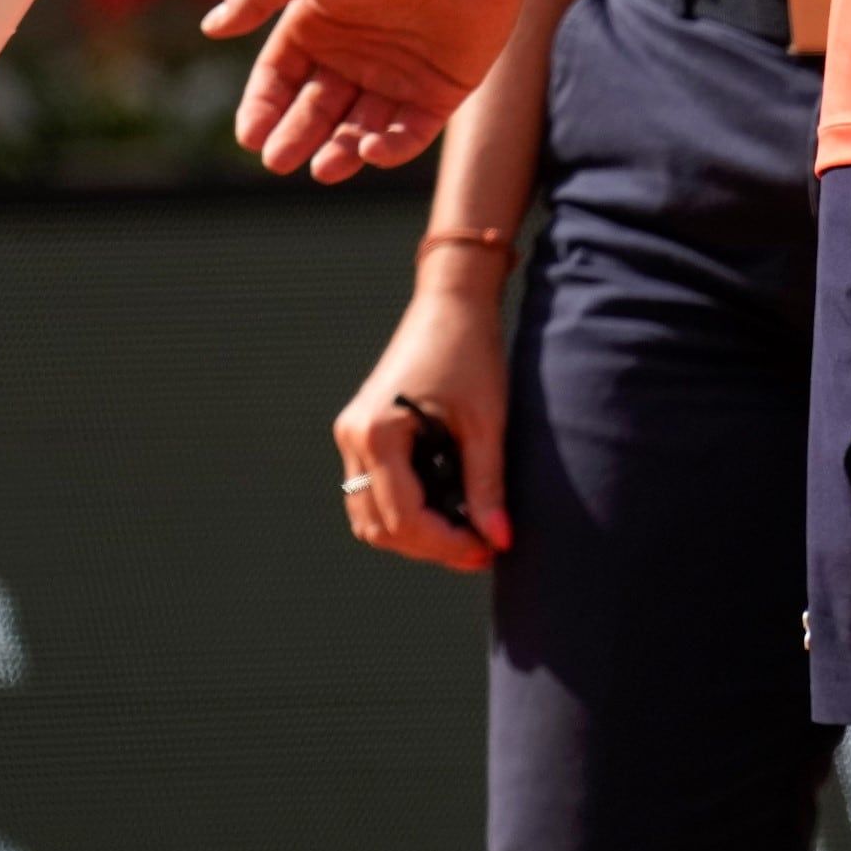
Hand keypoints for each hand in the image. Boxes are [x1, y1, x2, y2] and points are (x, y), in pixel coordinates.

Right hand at [199, 0, 536, 179]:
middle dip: (295, 137)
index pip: (279, 77)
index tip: (250, 137)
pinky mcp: (443, 89)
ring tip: (325, 167)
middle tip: (279, 161)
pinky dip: (391, 148)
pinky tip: (371, 151)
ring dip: (341, 150)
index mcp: (319, 23)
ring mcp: (399, 73)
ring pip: (360, 128)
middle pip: (315, 109)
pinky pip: (411, 132)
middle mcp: (355, 53)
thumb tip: (211, 27)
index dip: (263, 107)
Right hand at [334, 267, 512, 571]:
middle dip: (430, 546)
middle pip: (380, 527)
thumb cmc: (472, 352)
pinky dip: (406, 509)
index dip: (447, 544)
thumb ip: (488, 485)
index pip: (404, 518)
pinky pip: (373, 491)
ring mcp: (351, 435)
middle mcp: (353, 438)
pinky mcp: (362, 432)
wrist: (452, 301)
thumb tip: (499, 541)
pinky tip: (448, 507)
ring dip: (415, 533)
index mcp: (378, 433)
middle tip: (482, 547)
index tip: (488, 549)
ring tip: (467, 531)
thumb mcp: (486, 423)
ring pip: (370, 516)